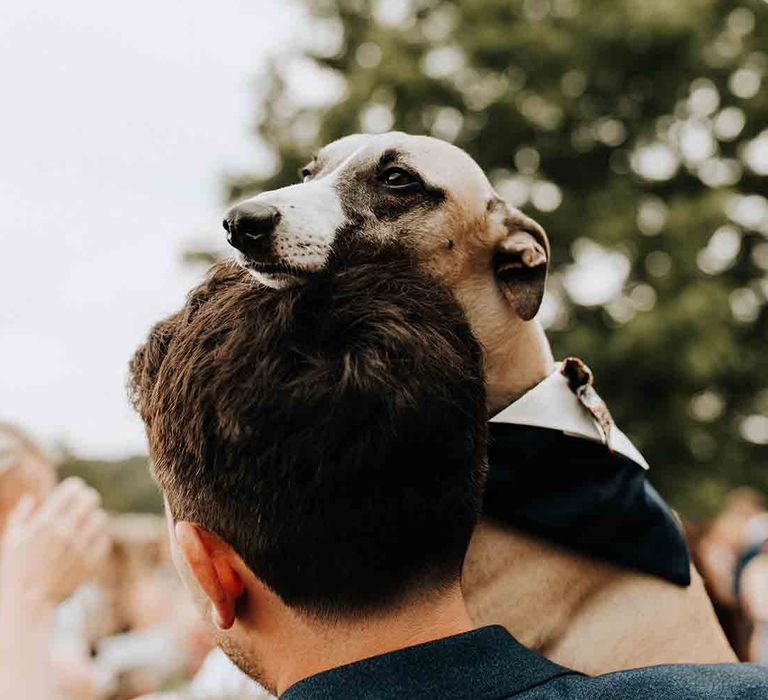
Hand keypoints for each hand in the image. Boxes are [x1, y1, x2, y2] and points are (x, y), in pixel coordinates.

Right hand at [0, 477, 110, 612]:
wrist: (27, 604)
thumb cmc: (15, 570)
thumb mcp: (11, 539)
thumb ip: (22, 515)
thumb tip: (32, 498)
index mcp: (45, 521)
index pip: (74, 487)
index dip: (74, 487)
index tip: (72, 494)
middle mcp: (65, 531)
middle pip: (91, 498)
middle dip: (86, 500)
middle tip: (81, 507)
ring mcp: (79, 546)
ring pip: (100, 517)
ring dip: (92, 519)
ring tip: (83, 526)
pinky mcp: (90, 561)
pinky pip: (104, 539)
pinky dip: (97, 539)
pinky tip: (87, 543)